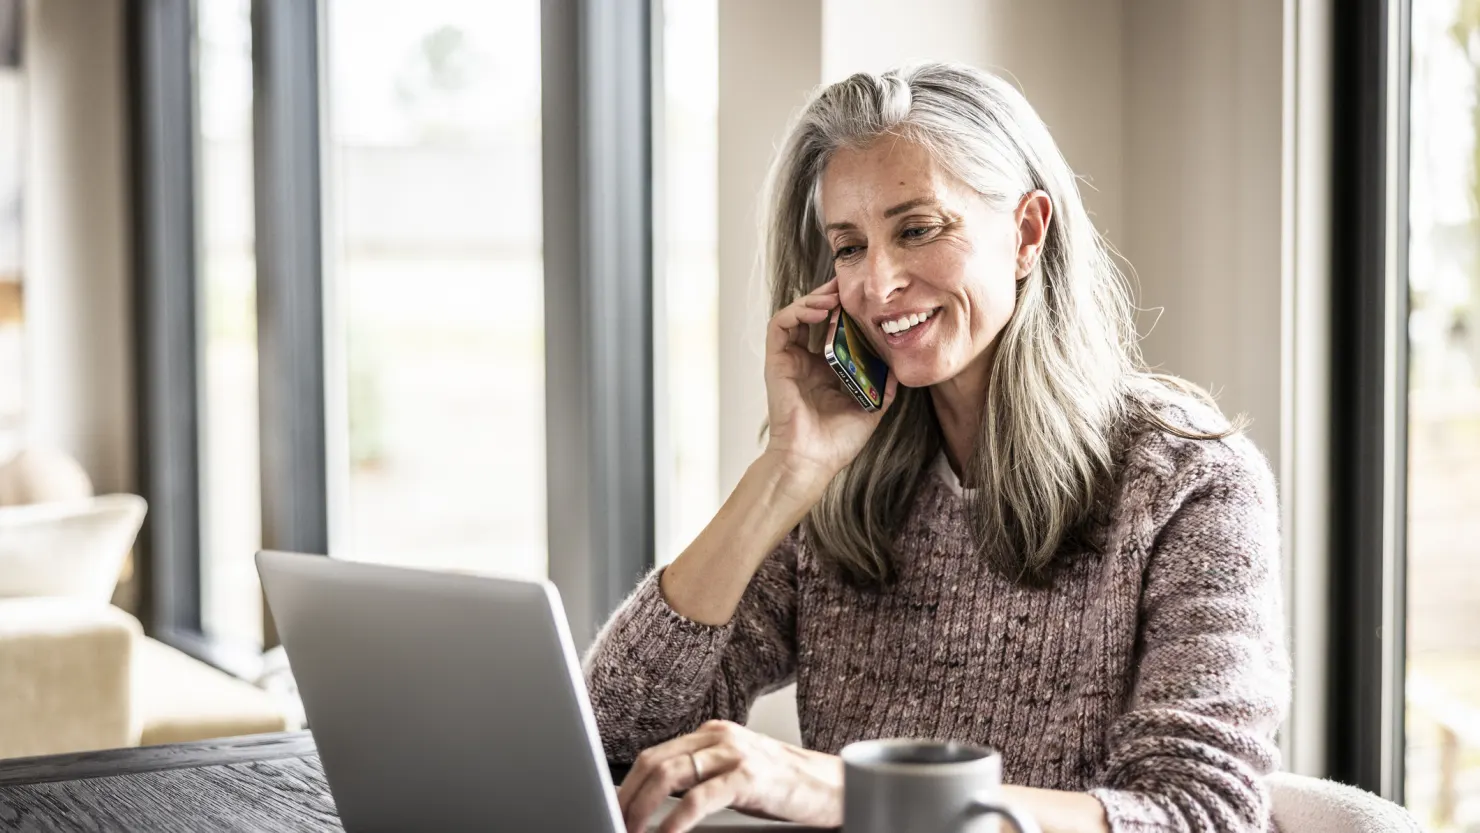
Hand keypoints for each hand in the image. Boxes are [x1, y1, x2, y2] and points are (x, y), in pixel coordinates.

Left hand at [616, 720, 842, 832]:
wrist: (833, 788)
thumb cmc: (782, 787)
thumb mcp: (733, 774)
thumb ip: (699, 777)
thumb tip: (654, 801)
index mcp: (711, 733)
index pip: (654, 754)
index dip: (626, 785)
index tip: (612, 810)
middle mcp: (719, 736)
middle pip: (654, 762)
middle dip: (627, 798)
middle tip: (616, 824)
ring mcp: (734, 754)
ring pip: (669, 774)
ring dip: (642, 809)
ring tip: (632, 832)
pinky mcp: (749, 777)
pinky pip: (699, 798)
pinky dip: (675, 821)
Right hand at [764, 277, 898, 482]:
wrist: (812, 460)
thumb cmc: (837, 442)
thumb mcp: (871, 407)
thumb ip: (884, 386)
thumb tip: (900, 367)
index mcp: (827, 370)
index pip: (834, 328)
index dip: (846, 310)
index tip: (864, 297)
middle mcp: (807, 361)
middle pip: (814, 316)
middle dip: (830, 296)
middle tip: (849, 284)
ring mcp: (790, 360)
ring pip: (796, 314)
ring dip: (814, 299)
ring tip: (835, 296)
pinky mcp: (776, 362)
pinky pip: (780, 325)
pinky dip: (797, 311)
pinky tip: (819, 310)